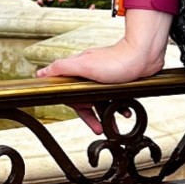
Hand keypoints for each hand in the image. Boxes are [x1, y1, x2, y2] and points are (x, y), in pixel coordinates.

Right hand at [36, 37, 167, 132]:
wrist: (144, 55)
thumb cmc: (116, 59)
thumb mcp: (84, 64)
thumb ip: (61, 68)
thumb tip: (40, 74)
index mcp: (78, 69)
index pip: (69, 92)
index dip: (76, 106)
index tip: (84, 116)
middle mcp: (89, 73)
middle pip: (85, 99)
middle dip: (92, 116)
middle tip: (99, 128)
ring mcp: (103, 77)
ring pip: (101, 100)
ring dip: (107, 114)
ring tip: (114, 126)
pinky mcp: (117, 80)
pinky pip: (114, 97)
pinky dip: (118, 106)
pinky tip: (125, 112)